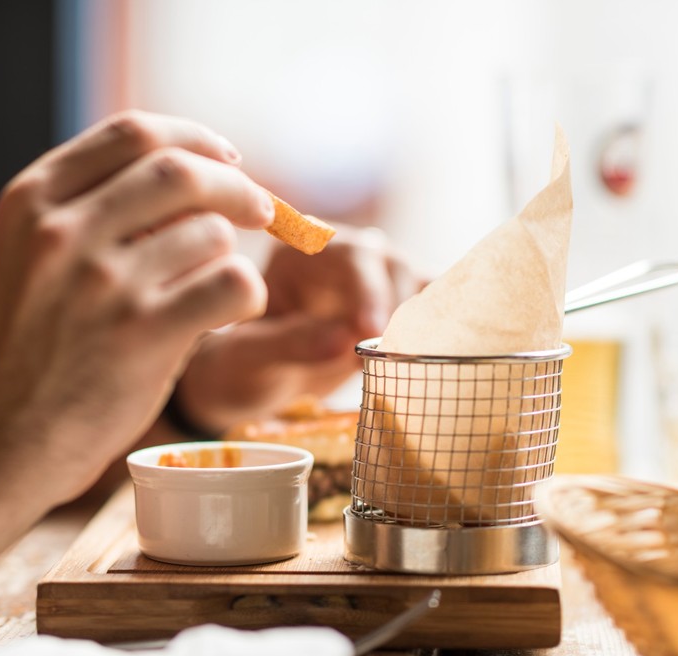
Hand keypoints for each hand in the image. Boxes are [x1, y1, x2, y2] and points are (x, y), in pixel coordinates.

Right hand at [0, 111, 274, 500]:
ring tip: (210, 289)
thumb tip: (195, 172)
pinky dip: (246, 297)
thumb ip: (92, 208)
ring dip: (229, 257)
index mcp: (33, 199)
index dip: (194, 138)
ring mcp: (103, 282)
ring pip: (213, 234)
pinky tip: (225, 316)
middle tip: (261, 209)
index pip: (134, 133)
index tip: (226, 159)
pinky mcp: (143, 334)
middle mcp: (63, 232)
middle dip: (236, 186)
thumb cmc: (30, 346)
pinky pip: (232, 285)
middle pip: (182, 171)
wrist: (0, 438)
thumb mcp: (31, 257)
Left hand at [176, 223, 426, 432]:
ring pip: (418, 282)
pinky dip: (436, 330)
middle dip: (398, 308)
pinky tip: (428, 361)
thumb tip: (345, 340)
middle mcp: (343, 254)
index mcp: (299, 251)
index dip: (367, 289)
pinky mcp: (397, 304)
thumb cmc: (240, 365)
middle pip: (390, 263)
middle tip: (396, 353)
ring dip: (422, 320)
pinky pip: (430, 308)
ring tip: (411, 363)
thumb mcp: (249, 358)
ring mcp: (375, 277)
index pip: (345, 255)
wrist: (252, 382)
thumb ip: (288, 343)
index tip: (371, 329)